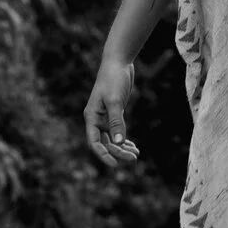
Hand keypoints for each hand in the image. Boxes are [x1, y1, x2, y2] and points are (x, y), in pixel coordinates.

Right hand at [83, 50, 140, 166]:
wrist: (118, 62)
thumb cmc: (113, 79)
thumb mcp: (115, 100)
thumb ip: (117, 122)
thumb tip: (119, 142)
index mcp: (92, 117)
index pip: (94, 142)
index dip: (104, 155)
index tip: (116, 165)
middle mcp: (96, 119)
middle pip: (105, 143)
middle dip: (118, 152)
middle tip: (134, 158)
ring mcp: (105, 116)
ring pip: (112, 138)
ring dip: (122, 147)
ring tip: (136, 154)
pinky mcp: (114, 113)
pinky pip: (117, 131)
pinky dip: (124, 139)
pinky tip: (133, 146)